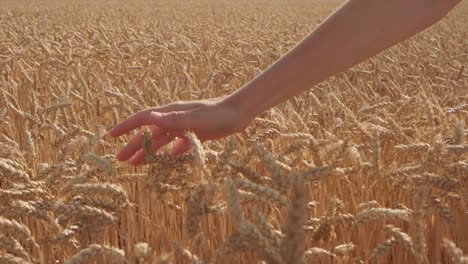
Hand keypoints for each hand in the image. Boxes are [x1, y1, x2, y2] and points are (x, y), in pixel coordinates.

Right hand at [108, 97, 249, 165]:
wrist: (240, 113)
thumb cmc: (219, 114)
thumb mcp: (197, 119)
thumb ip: (174, 120)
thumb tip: (150, 118)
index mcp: (172, 113)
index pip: (143, 118)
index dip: (126, 127)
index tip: (111, 135)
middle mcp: (175, 119)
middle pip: (150, 133)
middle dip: (133, 145)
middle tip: (120, 160)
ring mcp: (185, 126)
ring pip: (162, 140)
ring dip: (149, 151)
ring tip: (136, 164)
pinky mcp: (195, 134)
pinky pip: (178, 145)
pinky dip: (171, 153)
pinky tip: (169, 161)